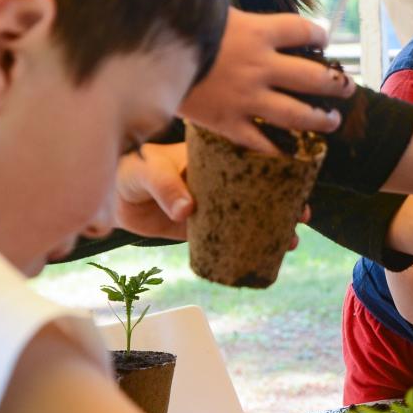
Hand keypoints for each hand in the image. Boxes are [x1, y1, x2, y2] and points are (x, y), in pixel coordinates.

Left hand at [115, 141, 306, 246]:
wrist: (110, 196)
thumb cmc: (129, 169)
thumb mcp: (148, 171)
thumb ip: (166, 187)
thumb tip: (188, 210)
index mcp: (212, 157)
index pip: (252, 159)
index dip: (278, 170)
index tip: (297, 181)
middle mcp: (218, 180)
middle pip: (260, 189)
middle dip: (284, 201)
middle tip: (302, 215)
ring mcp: (212, 204)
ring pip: (250, 214)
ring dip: (271, 226)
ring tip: (290, 240)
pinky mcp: (200, 228)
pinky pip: (229, 237)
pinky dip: (246, 246)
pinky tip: (263, 255)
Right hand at [177, 0, 356, 153]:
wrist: (137, 58)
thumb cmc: (169, 18)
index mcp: (258, 31)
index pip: (304, 32)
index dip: (319, 35)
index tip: (323, 39)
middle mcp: (259, 66)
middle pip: (313, 78)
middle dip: (337, 85)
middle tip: (348, 89)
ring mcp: (245, 97)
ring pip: (296, 114)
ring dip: (320, 120)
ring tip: (331, 121)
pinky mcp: (227, 122)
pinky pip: (261, 140)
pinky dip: (280, 148)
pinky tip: (293, 151)